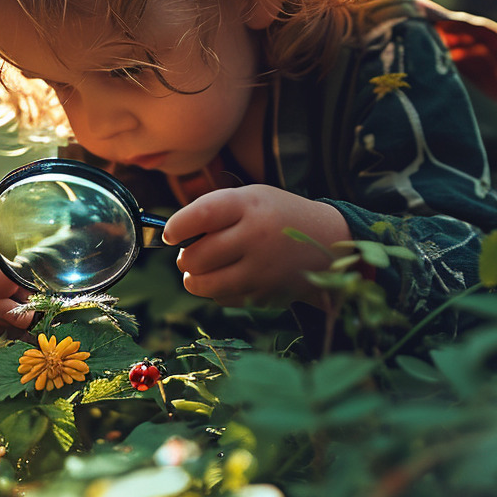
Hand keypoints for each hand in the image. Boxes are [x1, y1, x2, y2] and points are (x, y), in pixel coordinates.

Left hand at [162, 185, 350, 307]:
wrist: (326, 243)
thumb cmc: (275, 216)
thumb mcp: (250, 198)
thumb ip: (212, 212)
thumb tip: (171, 236)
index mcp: (250, 205)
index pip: (201, 216)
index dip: (177, 227)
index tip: (170, 234)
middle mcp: (256, 237)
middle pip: (196, 257)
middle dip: (185, 257)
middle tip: (189, 253)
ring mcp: (262, 270)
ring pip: (204, 285)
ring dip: (194, 278)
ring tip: (200, 268)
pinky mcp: (265, 295)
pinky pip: (222, 299)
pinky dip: (217, 290)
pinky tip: (230, 277)